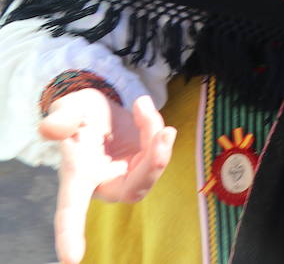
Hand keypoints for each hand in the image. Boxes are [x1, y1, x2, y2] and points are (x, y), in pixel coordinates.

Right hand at [39, 92, 175, 263]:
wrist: (102, 106)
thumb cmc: (80, 113)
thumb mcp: (69, 108)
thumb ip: (61, 118)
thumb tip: (50, 128)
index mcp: (77, 178)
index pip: (71, 211)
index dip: (70, 234)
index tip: (70, 260)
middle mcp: (103, 183)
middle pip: (132, 190)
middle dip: (153, 163)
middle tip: (162, 130)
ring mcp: (127, 175)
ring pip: (152, 169)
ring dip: (156, 138)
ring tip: (142, 107)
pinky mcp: (145, 163)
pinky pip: (159, 151)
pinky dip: (156, 128)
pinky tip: (142, 107)